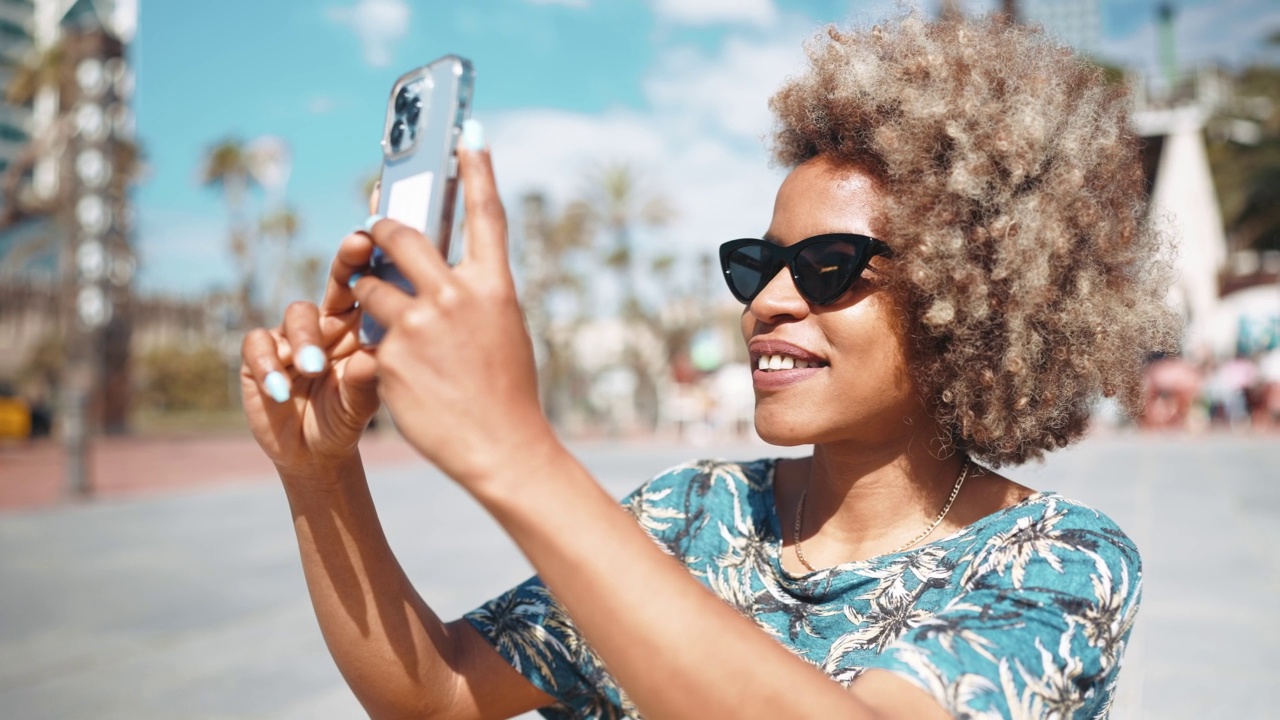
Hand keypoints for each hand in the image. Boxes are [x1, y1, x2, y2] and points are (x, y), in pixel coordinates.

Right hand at [240, 208, 381, 472]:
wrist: (313, 452)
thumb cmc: (346, 418)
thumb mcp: (362, 403)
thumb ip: (366, 380)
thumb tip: (372, 356)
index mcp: (360, 326)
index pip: (372, 285)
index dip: (379, 258)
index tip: (394, 232)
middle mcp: (328, 322)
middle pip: (338, 281)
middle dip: (347, 260)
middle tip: (358, 245)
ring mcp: (291, 336)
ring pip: (297, 314)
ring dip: (305, 338)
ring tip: (313, 367)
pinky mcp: (259, 356)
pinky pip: (259, 345)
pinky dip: (269, 365)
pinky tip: (280, 388)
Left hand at [351, 132, 554, 487]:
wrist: (500, 447)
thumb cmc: (506, 391)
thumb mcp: (502, 330)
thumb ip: (470, 295)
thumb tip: (429, 272)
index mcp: (493, 286)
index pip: (485, 214)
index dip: (477, 170)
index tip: (468, 134)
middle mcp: (455, 296)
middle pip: (401, 235)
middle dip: (378, 230)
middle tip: (372, 234)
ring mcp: (418, 326)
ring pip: (369, 288)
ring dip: (367, 299)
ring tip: (385, 325)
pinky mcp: (387, 357)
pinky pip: (366, 338)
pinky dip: (374, 350)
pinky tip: (401, 377)